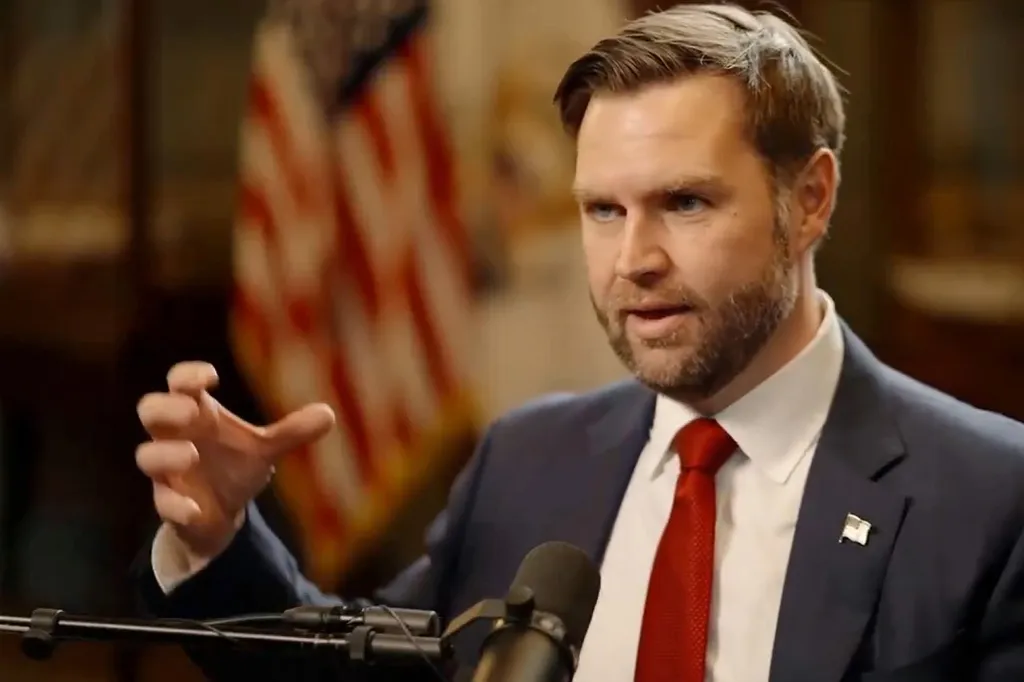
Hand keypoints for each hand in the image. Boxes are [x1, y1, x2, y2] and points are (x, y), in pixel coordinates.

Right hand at [136, 361, 334, 560]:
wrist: (222, 515)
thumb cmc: (235, 467)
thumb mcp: (265, 449)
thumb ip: (292, 432)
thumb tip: (329, 414)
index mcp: (198, 415)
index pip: (180, 383)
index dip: (188, 375)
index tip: (211, 376)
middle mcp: (176, 438)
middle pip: (149, 410)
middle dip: (165, 408)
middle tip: (192, 412)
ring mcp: (168, 472)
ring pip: (146, 455)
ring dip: (165, 453)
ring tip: (193, 455)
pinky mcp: (168, 503)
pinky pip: (162, 503)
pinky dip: (176, 505)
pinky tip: (195, 509)